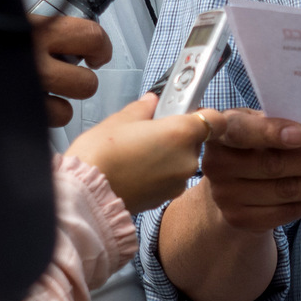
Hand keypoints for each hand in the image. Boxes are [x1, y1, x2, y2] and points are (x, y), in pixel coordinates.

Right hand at [0, 11, 111, 133]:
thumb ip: (24, 29)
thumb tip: (49, 32)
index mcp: (27, 34)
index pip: (88, 36)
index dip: (99, 46)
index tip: (96, 51)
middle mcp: (27, 66)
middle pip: (85, 83)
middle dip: (81, 80)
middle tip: (70, 76)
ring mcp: (13, 97)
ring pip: (64, 112)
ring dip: (57, 105)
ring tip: (39, 95)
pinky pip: (32, 127)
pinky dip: (29, 121)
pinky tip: (14, 107)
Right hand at [66, 93, 224, 212]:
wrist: (84, 197)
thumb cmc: (100, 155)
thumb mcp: (120, 120)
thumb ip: (143, 108)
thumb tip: (152, 101)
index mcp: (181, 133)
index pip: (216, 120)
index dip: (204, 113)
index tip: (187, 110)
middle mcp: (187, 160)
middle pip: (195, 141)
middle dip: (177, 134)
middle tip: (151, 130)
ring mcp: (178, 183)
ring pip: (182, 161)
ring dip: (168, 155)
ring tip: (138, 153)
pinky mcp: (165, 199)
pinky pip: (170, 179)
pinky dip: (159, 173)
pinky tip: (135, 170)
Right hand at [197, 110, 300, 231]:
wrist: (232, 183)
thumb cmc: (255, 143)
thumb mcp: (259, 124)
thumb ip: (280, 120)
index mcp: (222, 130)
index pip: (243, 131)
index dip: (271, 132)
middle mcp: (217, 164)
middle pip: (273, 165)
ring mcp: (226, 196)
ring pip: (284, 191)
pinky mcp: (241, 220)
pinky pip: (286, 213)